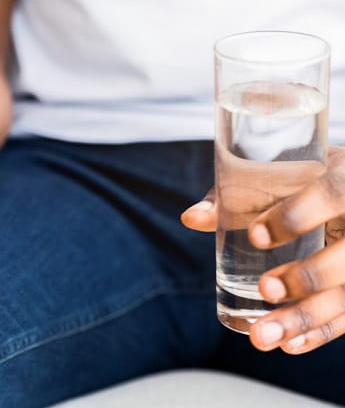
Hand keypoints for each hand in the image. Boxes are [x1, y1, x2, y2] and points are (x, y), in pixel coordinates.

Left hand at [182, 146, 344, 353]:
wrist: (344, 188)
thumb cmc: (304, 179)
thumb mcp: (280, 175)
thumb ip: (235, 194)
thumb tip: (190, 219)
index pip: (332, 195)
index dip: (296, 217)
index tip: (255, 236)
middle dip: (307, 278)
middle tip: (265, 289)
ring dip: (306, 319)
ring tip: (262, 335)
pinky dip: (319, 333)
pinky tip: (289, 345)